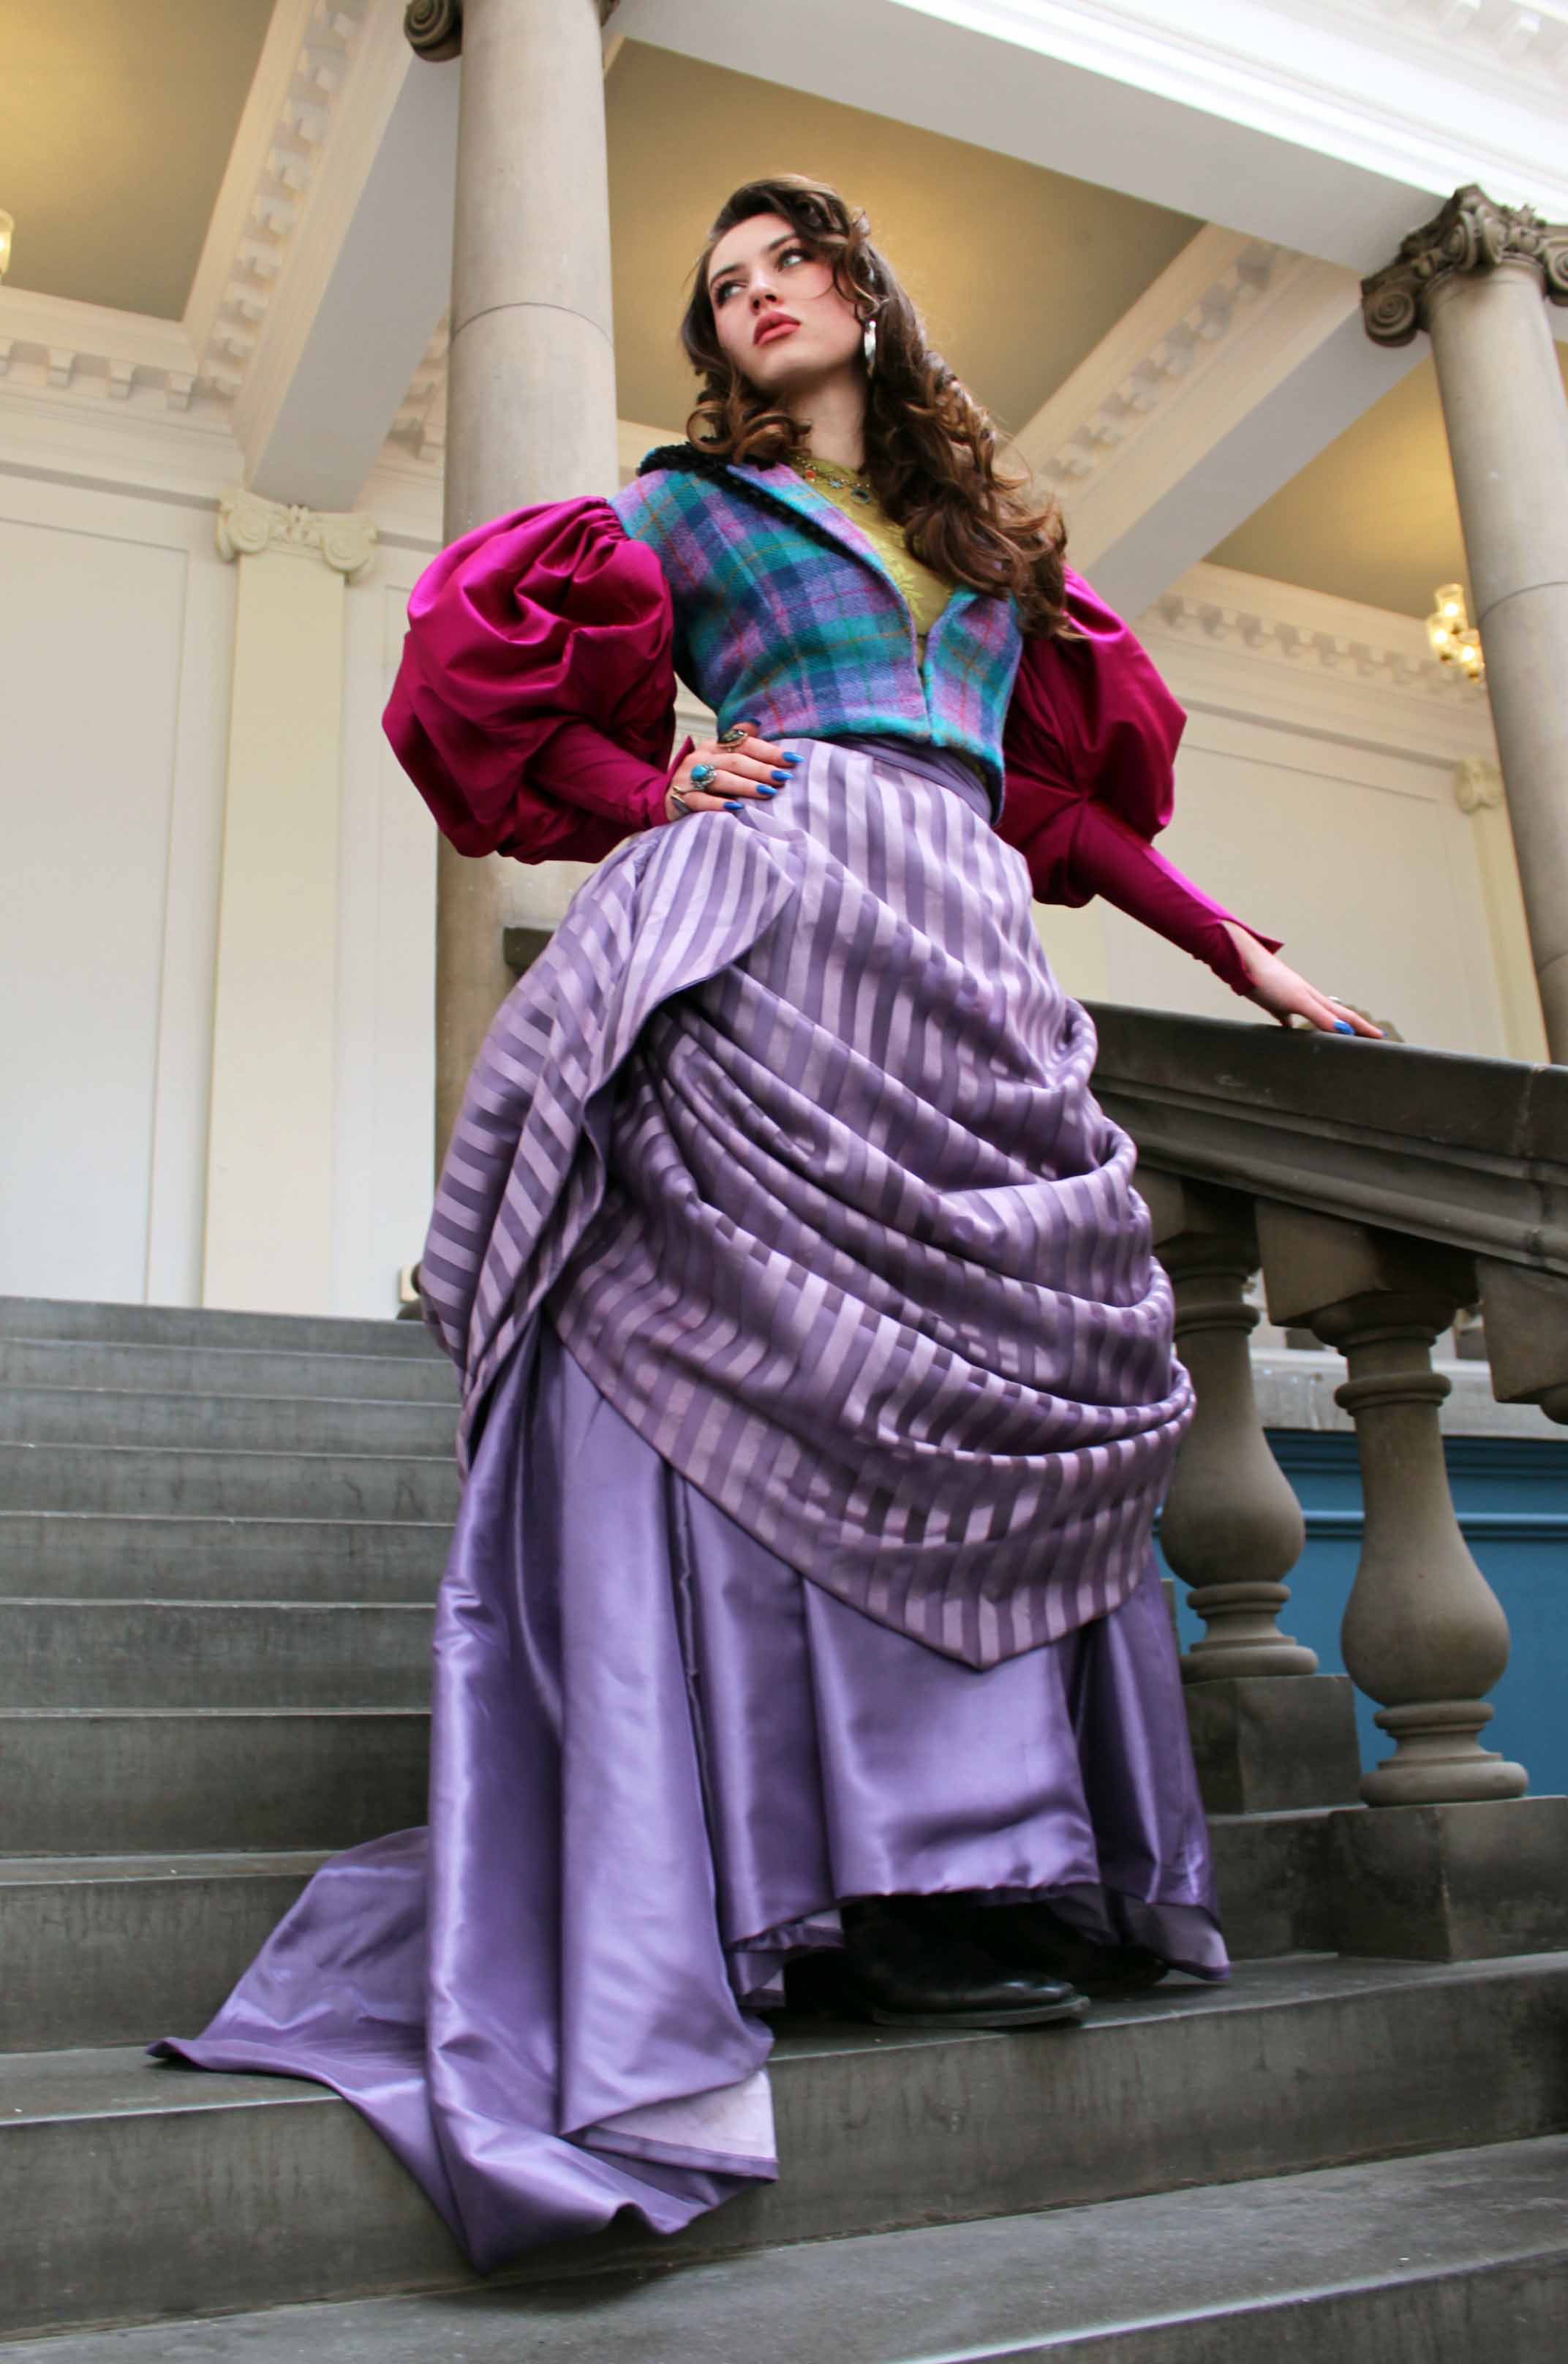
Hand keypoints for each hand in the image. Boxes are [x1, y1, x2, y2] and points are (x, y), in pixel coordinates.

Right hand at [665, 724, 797, 819]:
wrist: (661, 798)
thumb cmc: (699, 779)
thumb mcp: (717, 757)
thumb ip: (736, 742)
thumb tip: (756, 723)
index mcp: (713, 747)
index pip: (744, 744)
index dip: (769, 751)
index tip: (793, 759)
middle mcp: (701, 758)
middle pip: (735, 761)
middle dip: (762, 769)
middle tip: (784, 778)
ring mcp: (689, 778)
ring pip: (720, 779)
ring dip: (745, 786)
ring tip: (767, 793)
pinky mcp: (680, 799)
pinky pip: (700, 801)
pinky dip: (718, 804)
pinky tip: (735, 808)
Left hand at [1222, 923, 1383, 1036]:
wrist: (1244, 964)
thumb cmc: (1271, 980)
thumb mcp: (1299, 1001)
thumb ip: (1321, 1016)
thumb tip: (1345, 1031)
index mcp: (1317, 999)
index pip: (1347, 1017)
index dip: (1364, 1028)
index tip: (1381, 1037)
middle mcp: (1308, 999)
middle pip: (1336, 1017)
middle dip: (1353, 1029)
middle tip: (1368, 1039)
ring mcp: (1291, 1001)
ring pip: (1316, 1018)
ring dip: (1329, 1028)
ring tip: (1337, 1039)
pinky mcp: (1274, 1004)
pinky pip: (1289, 1020)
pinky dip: (1295, 1029)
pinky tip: (1293, 1036)